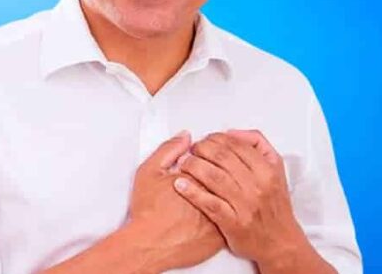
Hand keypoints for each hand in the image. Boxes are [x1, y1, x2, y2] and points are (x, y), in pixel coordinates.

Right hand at [128, 130, 224, 270]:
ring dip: (226, 188)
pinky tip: (215, 205)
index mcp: (198, 178)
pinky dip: (226, 209)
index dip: (211, 153)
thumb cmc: (148, 211)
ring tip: (211, 187)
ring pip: (233, 196)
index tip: (203, 154)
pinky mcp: (220, 236)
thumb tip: (185, 137)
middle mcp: (213, 197)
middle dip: (221, 168)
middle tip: (208, 170)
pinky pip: (231, 217)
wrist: (149, 245)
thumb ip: (169, 149)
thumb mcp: (150, 171)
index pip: (216, 157)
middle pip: (228, 175)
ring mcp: (219, 217)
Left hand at [173, 130, 307, 267]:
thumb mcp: (276, 168)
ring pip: (214, 177)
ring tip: (183, 163)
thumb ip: (257, 144)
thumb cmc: (274, 205)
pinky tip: (180, 184)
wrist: (280, 242)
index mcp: (267, 170)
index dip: (216, 138)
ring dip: (193, 166)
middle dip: (201, 149)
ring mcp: (245, 205)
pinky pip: (209, 203)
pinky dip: (192, 192)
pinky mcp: (233, 223)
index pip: (236, 145)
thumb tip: (232, 133)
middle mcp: (258, 186)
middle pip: (222, 157)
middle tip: (191, 150)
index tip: (205, 139)